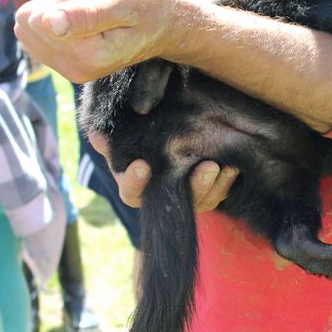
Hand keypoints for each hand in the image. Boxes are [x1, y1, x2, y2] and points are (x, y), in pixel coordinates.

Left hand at [14, 0, 190, 82]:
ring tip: (82, 1)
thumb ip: (87, 15)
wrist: (167, 26)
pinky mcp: (66, 63)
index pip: (37, 19)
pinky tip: (77, 13)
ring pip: (27, 27)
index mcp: (88, 56)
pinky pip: (34, 35)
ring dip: (50, 6)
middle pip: (27, 23)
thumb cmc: (150, 7)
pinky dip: (51, 17)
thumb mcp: (123, 3)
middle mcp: (74, 69)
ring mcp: (69, 69)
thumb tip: (48, 22)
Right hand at [89, 131, 238, 212]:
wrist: (174, 135)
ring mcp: (189, 196)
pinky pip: (221, 192)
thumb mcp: (126, 132)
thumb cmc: (143, 133)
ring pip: (203, 198)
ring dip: (214, 184)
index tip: (141, 166)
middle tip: (206, 167)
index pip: (131, 191)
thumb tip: (97, 135)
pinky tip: (234, 164)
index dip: (135, 181)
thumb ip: (113, 134)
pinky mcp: (210, 192)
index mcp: (136, 184)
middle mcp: (164, 195)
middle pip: (175, 199)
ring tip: (221, 165)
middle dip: (193, 185)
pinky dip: (228, 180)